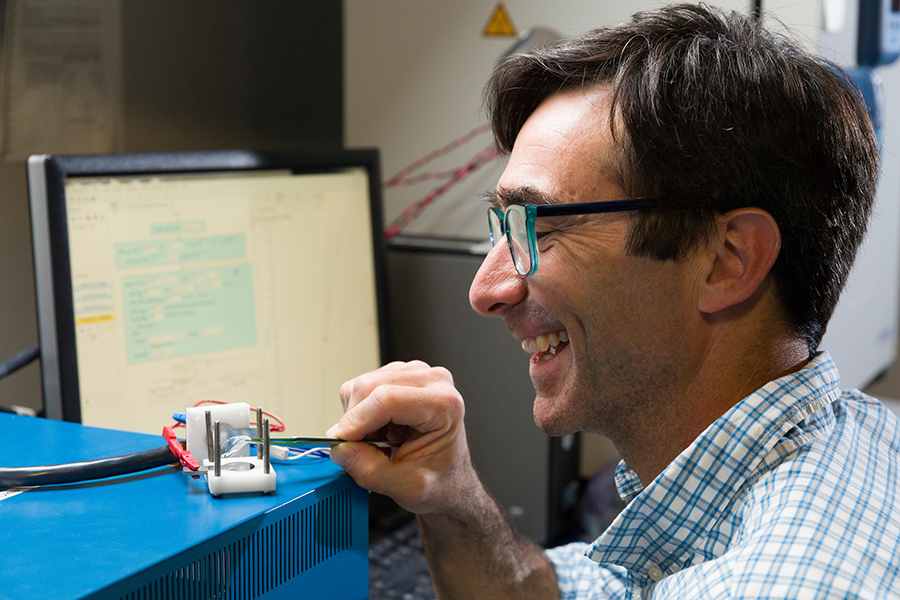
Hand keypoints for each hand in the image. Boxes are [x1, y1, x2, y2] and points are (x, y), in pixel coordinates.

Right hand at [326, 360, 475, 514]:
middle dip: (354, 421)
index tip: (340, 444)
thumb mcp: (408, 487)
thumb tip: (340, 449)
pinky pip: (362, 388)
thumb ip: (371, 470)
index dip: (356, 421)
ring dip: (358, 417)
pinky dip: (361, 412)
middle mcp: (433, 381)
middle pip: (369, 386)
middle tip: (360, 450)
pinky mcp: (400, 376)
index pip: (387, 399)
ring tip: (380, 441)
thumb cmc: (441, 480)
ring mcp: (416, 374)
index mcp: (445, 405)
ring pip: (361, 386)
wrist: (449, 479)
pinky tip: (380, 429)